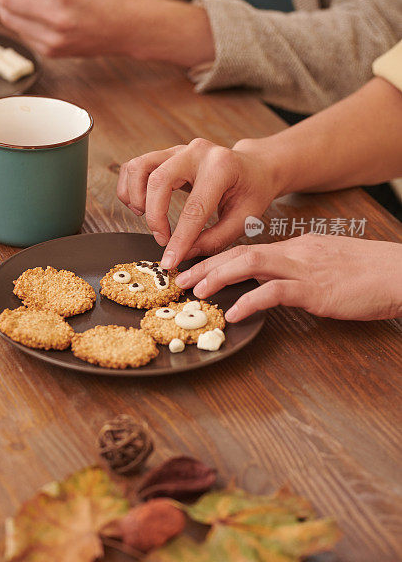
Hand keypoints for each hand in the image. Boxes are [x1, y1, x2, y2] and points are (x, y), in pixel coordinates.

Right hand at [117, 138, 278, 268]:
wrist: (254, 166)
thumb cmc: (252, 191)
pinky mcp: (166, 154)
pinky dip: (130, 188)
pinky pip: (135, 166)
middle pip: (159, 180)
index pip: (194, 207)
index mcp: (222, 167)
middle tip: (162, 239)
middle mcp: (197, 152)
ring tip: (146, 217)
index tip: (170, 260)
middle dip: (154, 217)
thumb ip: (216, 239)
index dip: (180, 238)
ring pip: (139, 168)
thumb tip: (185, 253)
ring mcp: (178, 149)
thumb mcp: (245, 219)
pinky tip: (141, 205)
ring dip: (136, 198)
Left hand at [176, 234, 401, 321]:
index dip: (218, 258)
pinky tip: (234, 314)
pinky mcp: (316, 290)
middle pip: (240, 251)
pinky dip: (250, 301)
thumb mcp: (330, 265)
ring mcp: (305, 269)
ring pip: (250, 263)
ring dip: (218, 277)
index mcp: (298, 247)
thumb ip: (302, 270)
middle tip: (182, 279)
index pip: (248, 248)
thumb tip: (278, 282)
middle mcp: (296, 252)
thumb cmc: (371, 273)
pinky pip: (274, 292)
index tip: (196, 269)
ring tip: (197, 292)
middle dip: (207, 264)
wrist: (401, 273)